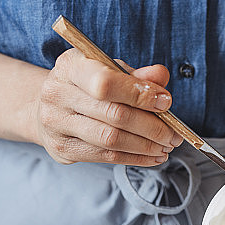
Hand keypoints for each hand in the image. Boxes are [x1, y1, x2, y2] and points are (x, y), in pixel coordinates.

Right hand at [35, 49, 182, 164]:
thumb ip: (136, 75)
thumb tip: (161, 77)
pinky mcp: (63, 149)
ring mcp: (56, 124)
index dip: (139, 94)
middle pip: (113, 115)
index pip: (106, 83)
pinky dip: (135, 158)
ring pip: (111, 139)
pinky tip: (153, 156)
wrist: (50, 107)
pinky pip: (106, 156)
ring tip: (166, 146)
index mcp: (70, 66)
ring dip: (145, 146)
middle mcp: (57, 93)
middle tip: (173, 134)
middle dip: (151, 126)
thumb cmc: (88, 85)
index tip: (166, 103)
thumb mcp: (110, 70)